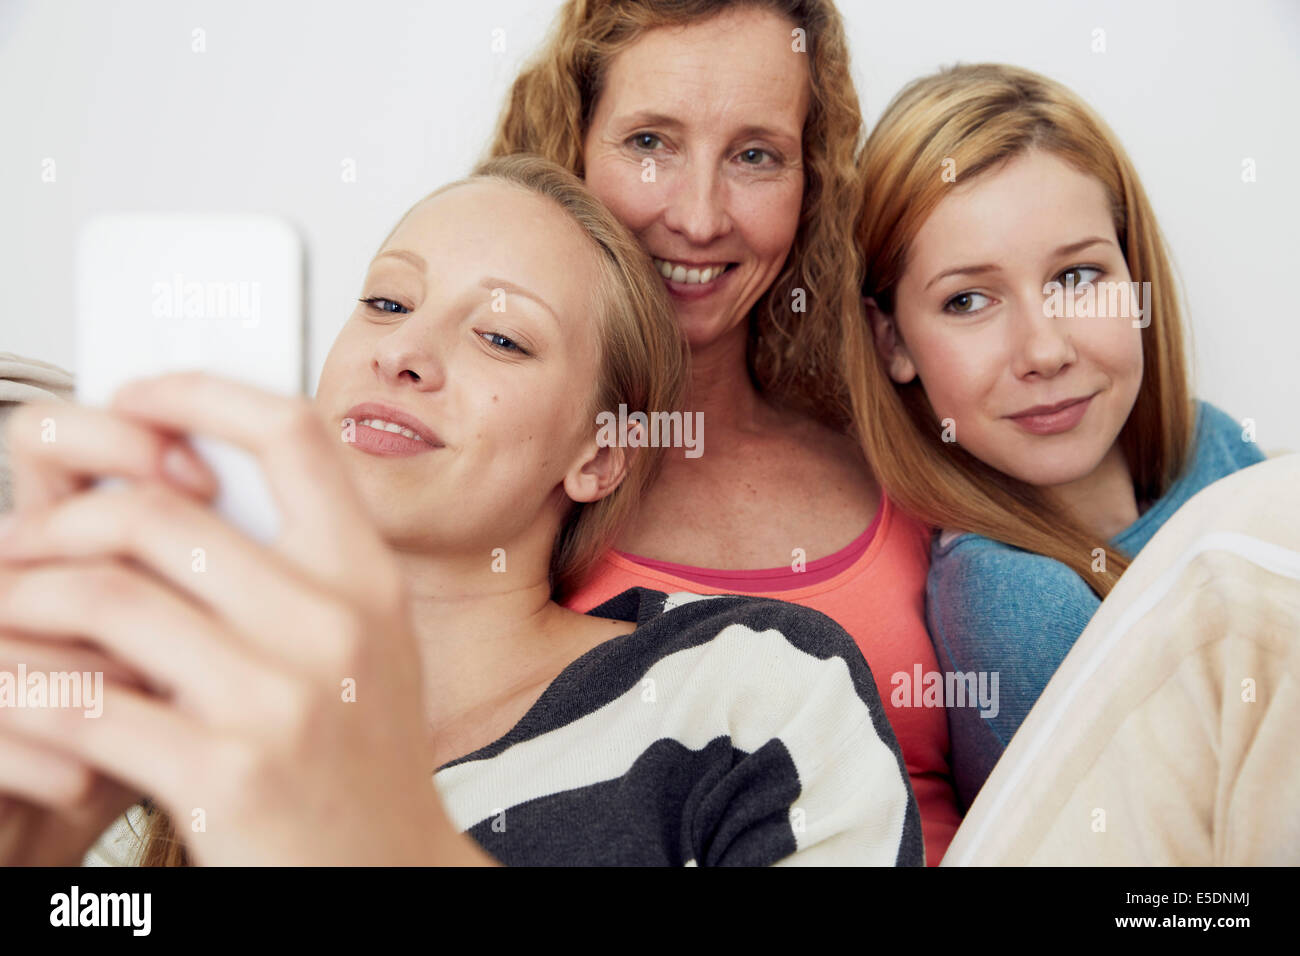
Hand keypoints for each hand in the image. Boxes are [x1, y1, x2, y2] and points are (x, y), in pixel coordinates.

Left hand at [0, 373, 491, 864]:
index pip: (290, 435)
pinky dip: (27, 691)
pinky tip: (21, 693)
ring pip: (106, 597)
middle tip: (27, 538)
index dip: (201, 394)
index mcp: (368, 578)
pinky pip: (84, 703)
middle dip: (64, 517)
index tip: (137, 397)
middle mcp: (334, 624)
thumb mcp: (367, 644)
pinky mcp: (226, 773)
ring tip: (12, 612)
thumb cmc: (366, 758)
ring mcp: (282, 699)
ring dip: (28, 599)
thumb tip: (190, 482)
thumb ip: (305, 566)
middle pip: (161, 512)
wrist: (384, 873)